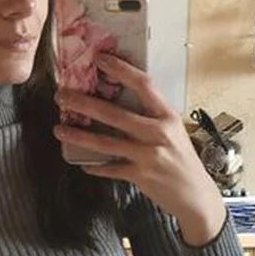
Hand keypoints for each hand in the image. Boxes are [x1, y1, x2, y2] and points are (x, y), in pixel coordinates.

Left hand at [52, 54, 226, 246]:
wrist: (195, 195)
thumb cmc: (182, 162)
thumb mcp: (175, 133)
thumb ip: (152, 120)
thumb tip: (122, 107)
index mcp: (167, 116)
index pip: (143, 85)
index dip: (120, 70)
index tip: (100, 59)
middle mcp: (157, 132)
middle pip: (114, 113)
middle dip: (83, 104)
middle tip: (61, 97)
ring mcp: (147, 155)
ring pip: (105, 142)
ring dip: (78, 136)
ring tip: (59, 129)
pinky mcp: (139, 175)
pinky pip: (110, 169)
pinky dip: (95, 167)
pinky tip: (82, 163)